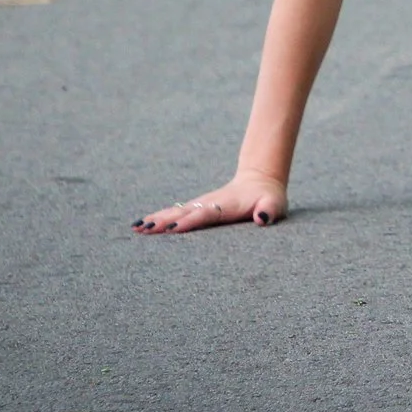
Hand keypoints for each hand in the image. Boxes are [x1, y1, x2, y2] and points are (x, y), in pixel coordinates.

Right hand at [134, 170, 287, 233]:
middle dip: (164, 221)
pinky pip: (174, 214)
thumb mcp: (275, 204)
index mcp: (225, 206)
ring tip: (136, 228)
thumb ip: (270, 210)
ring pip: (175, 212)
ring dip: (156, 220)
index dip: (190, 221)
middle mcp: (208, 204)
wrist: (261, 181)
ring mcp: (200, 205)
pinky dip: (157, 219)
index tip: (172, 228)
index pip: (205, 214)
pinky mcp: (196, 208)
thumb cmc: (269, 198)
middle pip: (183, 213)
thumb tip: (263, 218)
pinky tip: (141, 226)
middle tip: (144, 229)